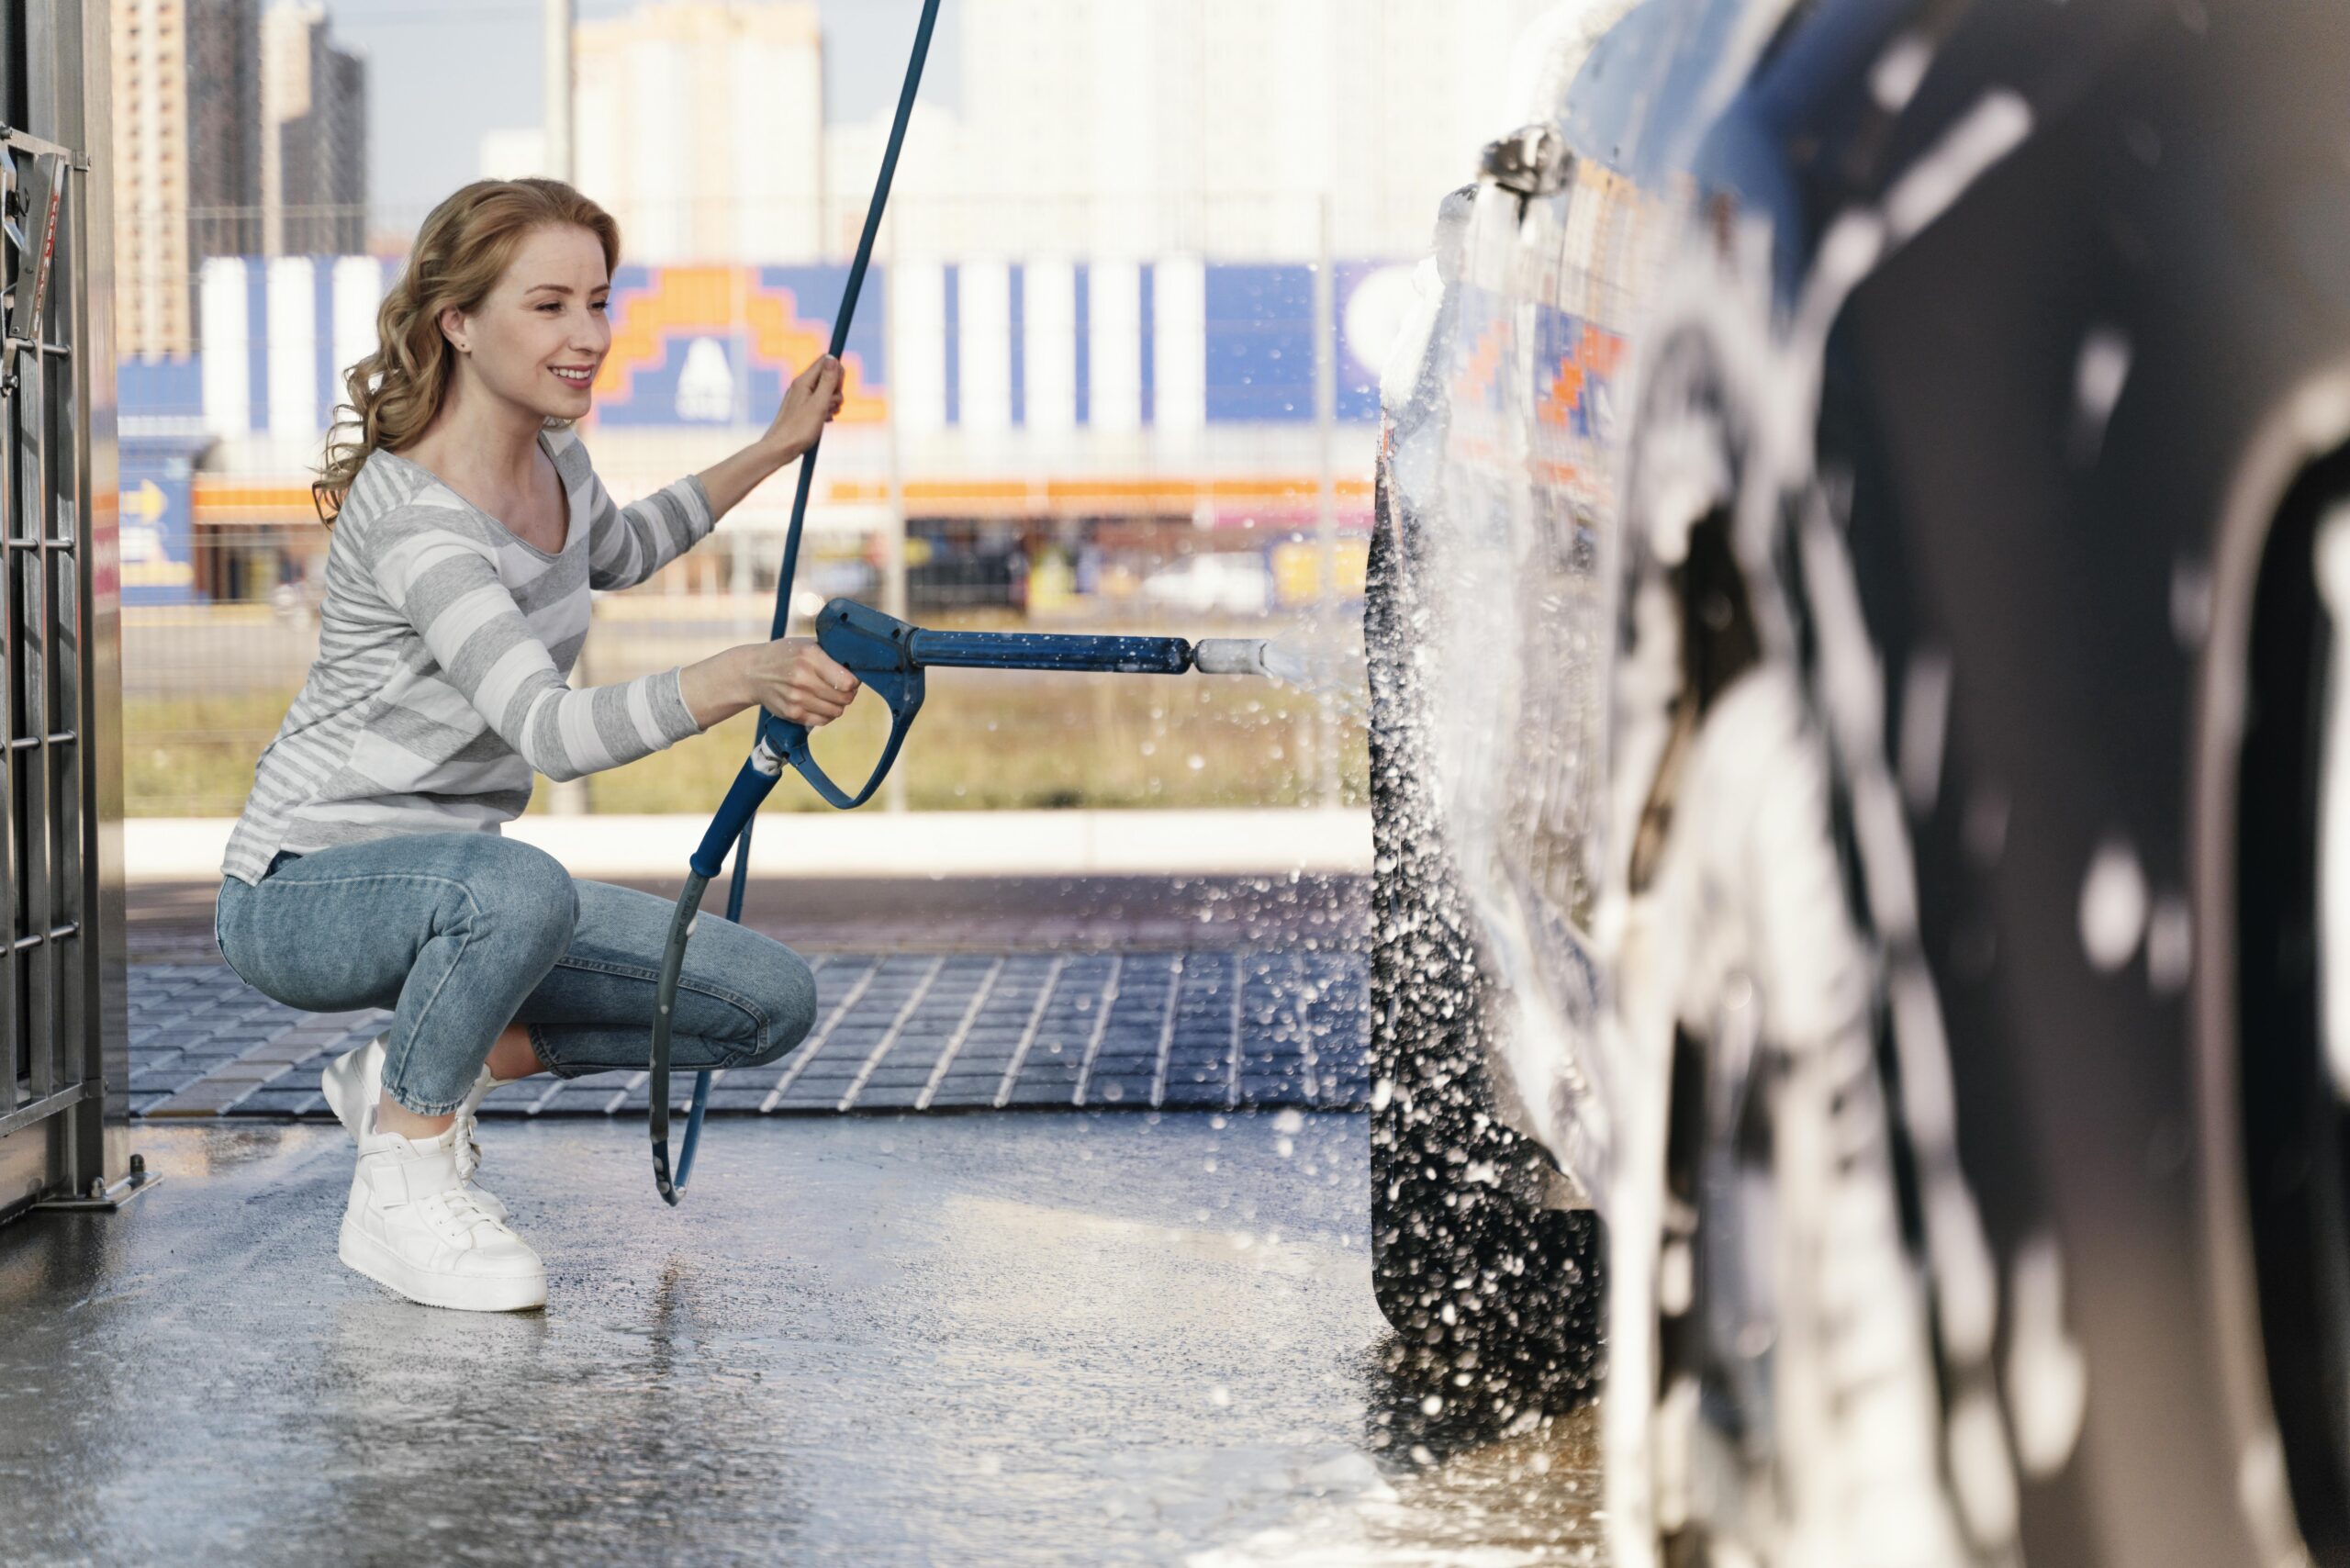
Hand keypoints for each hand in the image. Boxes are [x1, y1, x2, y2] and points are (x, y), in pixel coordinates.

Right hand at [741, 637, 859, 727]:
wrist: (752, 672)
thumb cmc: (785, 656)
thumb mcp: (806, 645)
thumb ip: (830, 655)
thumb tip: (859, 667)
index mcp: (810, 656)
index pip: (847, 681)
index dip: (854, 682)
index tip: (851, 679)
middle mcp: (803, 678)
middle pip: (844, 698)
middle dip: (848, 694)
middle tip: (843, 689)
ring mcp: (796, 697)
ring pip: (835, 711)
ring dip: (838, 705)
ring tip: (831, 696)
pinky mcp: (792, 713)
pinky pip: (822, 721)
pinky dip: (826, 715)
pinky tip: (820, 705)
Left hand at [766, 355, 844, 460]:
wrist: (780, 450)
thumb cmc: (799, 429)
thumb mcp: (819, 404)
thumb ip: (827, 381)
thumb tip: (832, 357)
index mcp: (804, 381)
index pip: (826, 361)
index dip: (837, 372)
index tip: (837, 389)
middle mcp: (801, 386)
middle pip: (828, 377)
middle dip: (836, 391)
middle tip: (829, 406)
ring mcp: (801, 398)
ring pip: (826, 392)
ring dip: (832, 404)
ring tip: (825, 417)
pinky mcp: (802, 410)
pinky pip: (820, 404)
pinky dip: (825, 412)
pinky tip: (823, 422)